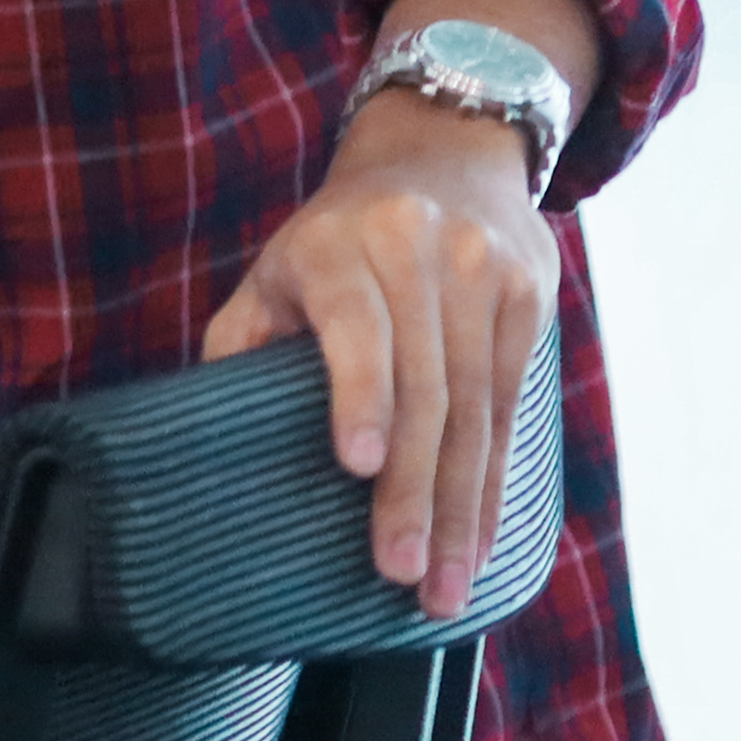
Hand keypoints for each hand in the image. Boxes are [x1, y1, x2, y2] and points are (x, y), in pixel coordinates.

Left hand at [198, 89, 554, 618]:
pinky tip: (483, 537)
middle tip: (404, 572)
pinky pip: (513, 405)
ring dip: (464, 506)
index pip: (357, 327)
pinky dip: (497, 480)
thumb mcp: (277, 269)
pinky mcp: (531, 297)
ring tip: (446, 584)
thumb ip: (244, 338)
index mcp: (344, 245)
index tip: (358, 464)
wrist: (443, 156)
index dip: (360, 396)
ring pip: (477, 407)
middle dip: (415, 489)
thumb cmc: (335, 239)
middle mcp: (423, 252)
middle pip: (425, 386)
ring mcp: (487, 273)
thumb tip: (209, 428)